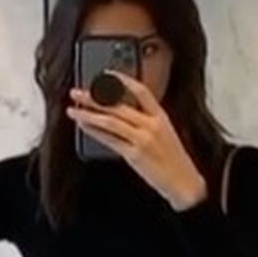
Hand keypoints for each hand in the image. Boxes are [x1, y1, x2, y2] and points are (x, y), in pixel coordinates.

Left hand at [66, 69, 207, 210]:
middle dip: (94, 97)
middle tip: (77, 93)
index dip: (122, 80)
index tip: (106, 74)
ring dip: (88, 114)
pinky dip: (94, 132)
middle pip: (118, 105)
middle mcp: (152, 125)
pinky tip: (84, 127)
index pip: (141, 91)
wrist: (183, 182)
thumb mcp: (165, 132)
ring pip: (110, 121)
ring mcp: (143, 140)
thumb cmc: (173, 159)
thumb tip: (121, 111)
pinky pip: (110, 140)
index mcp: (161, 116)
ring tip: (73, 111)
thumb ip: (147, 120)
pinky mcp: (134, 155)